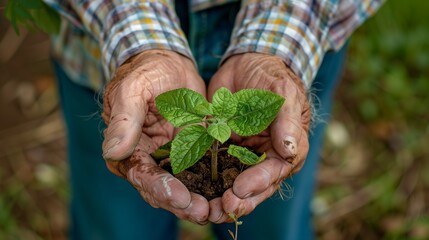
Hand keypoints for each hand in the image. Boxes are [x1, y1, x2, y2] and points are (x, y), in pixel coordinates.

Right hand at [102, 50, 208, 223]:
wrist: (169, 63)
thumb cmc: (146, 72)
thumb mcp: (132, 89)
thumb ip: (124, 120)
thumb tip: (112, 152)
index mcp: (127, 149)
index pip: (141, 175)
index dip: (160, 188)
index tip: (179, 197)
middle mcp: (147, 159)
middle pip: (162, 189)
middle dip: (182, 203)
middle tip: (204, 212)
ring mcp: (170, 158)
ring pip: (184, 186)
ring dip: (199, 200)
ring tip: (218, 209)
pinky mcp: (190, 153)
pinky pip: (202, 172)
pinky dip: (213, 184)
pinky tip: (228, 191)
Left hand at [207, 53, 310, 222]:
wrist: (245, 64)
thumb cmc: (271, 76)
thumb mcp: (282, 92)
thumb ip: (286, 120)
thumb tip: (289, 150)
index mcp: (285, 147)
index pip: (276, 170)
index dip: (260, 182)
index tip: (240, 189)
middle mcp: (264, 156)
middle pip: (255, 185)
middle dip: (240, 200)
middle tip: (221, 209)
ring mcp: (242, 154)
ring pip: (233, 182)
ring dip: (221, 197)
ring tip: (206, 210)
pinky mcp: (221, 149)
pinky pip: (213, 167)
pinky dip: (204, 179)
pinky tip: (191, 187)